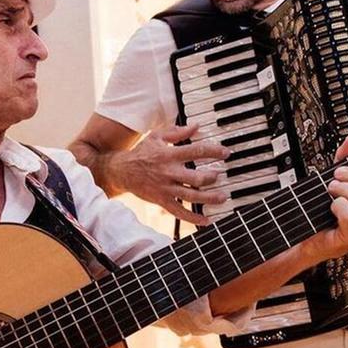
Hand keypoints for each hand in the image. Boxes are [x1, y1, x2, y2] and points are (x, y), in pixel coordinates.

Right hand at [113, 124, 229, 224]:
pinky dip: (193, 218)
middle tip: (221, 175)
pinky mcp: (162, 201)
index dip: (214, 151)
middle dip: (212, 177)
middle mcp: (169, 173)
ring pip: (192, 196)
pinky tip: (206, 221)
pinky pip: (180, 212)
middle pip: (196, 177)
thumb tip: (196, 126)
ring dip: (209, 198)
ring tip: (222, 197)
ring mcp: (166, 189)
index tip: (226, 153)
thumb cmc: (141, 152)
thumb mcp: (157, 136)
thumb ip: (177, 132)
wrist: (121, 171)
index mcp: (169, 155)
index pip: (196, 151)